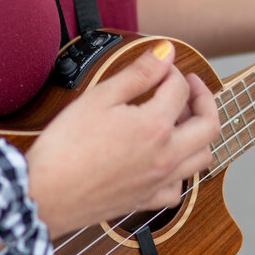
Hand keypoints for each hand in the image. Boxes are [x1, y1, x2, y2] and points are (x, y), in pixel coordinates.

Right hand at [27, 42, 219, 236]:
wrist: (45, 194)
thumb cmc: (66, 147)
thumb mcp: (100, 97)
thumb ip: (138, 73)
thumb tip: (165, 53)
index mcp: (156, 127)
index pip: (180, 89)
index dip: (171, 70)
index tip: (159, 66)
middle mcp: (166, 156)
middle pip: (209, 125)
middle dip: (204, 98)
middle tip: (189, 86)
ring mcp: (158, 182)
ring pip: (201, 158)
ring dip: (198, 134)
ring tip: (179, 120)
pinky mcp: (145, 201)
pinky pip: (178, 189)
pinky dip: (180, 172)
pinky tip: (165, 160)